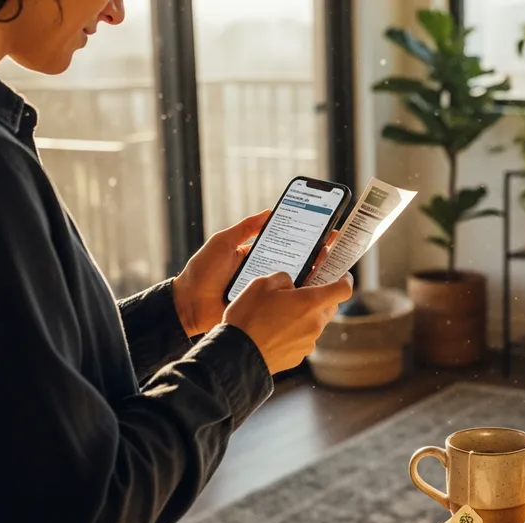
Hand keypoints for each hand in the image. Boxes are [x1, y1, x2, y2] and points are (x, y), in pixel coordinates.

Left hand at [173, 210, 338, 336]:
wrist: (188, 304)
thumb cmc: (203, 271)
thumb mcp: (224, 242)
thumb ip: (246, 227)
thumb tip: (270, 211)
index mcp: (259, 254)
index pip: (289, 244)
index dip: (309, 239)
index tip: (328, 232)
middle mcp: (266, 272)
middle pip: (298, 264)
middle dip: (318, 257)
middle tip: (336, 250)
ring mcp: (267, 292)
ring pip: (295, 285)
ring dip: (313, 278)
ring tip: (330, 269)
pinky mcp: (264, 309)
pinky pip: (285, 304)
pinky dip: (299, 299)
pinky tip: (314, 293)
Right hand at [223, 272, 353, 373]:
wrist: (237, 355)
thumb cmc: (248, 317)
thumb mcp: (261, 284)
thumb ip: (283, 278)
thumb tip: (292, 284)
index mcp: (310, 303)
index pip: (343, 290)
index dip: (345, 281)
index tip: (342, 276)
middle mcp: (315, 324)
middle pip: (329, 307)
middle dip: (319, 299)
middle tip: (300, 293)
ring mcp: (308, 342)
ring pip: (315, 324)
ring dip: (304, 317)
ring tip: (278, 315)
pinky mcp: (299, 357)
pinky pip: (302, 339)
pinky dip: (294, 333)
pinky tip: (274, 332)